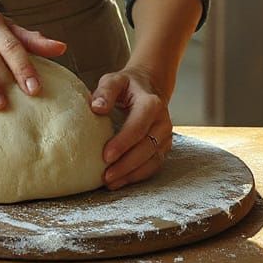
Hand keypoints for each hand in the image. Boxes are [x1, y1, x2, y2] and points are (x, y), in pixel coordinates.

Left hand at [90, 65, 172, 188]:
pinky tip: (121, 181)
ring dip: (131, 174)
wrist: (149, 86)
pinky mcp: (164, 147)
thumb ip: (105, 92)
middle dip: (126, 164)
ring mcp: (166, 137)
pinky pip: (153, 166)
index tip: (105, 156)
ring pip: (151, 161)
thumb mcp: (114, 80)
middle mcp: (162, 122)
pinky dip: (137, 175)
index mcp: (151, 104)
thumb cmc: (128, 85)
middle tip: (106, 176)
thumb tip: (96, 108)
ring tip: (110, 182)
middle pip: (146, 148)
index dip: (123, 143)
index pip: (138, 126)